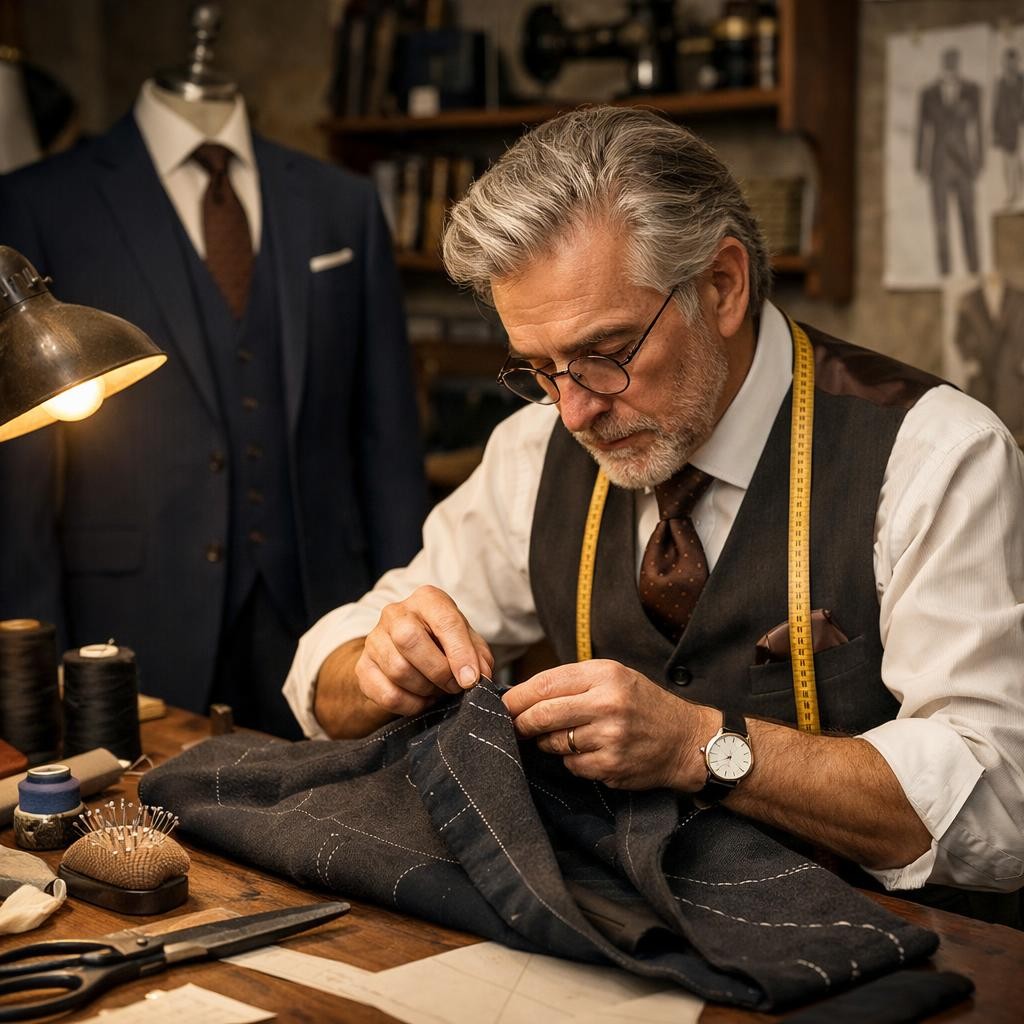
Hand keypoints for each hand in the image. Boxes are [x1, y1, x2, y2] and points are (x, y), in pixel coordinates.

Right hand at [356, 585, 493, 717]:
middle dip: (438, 671)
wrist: (409, 656)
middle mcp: (396, 613)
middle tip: (454, 686)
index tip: (470, 679)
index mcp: (427, 600)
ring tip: (438, 690)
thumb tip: (479, 675)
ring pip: (398, 670)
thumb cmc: (444, 645)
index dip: (460, 653)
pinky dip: (410, 704)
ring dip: (426, 689)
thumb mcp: (469, 644)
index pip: (444, 621)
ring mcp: (374, 639)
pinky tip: (421, 699)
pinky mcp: (363, 667)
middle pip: (410, 640)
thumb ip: (479, 657)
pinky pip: (386, 694)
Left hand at [503, 660, 716, 790]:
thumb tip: (521, 695)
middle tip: (514, 726)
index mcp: (605, 675)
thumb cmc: (641, 704)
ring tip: (566, 736)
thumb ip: (572, 682)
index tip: (503, 704)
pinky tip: (590, 751)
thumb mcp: (614, 677)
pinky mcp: (610, 766)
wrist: (685, 739)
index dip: (517, 696)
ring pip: (554, 742)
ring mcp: (609, 737)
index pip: (545, 684)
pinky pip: (571, 764)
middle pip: (543, 714)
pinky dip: (571, 760)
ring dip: (549, 742)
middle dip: (521, 722)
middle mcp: (607, 704)